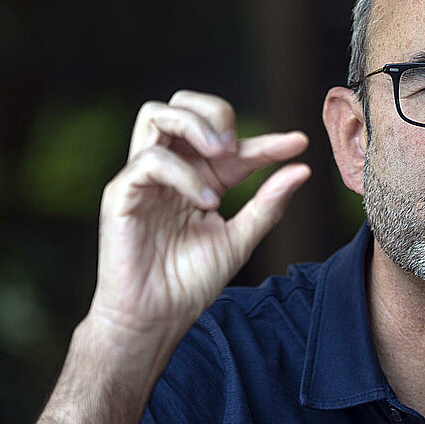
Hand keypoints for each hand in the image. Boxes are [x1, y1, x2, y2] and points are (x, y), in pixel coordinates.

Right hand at [87, 90, 310, 352]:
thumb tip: (303, 168)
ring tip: (224, 155)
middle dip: (216, 113)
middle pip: (182, 104)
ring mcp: (144, 178)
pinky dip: (183, 172)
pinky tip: (206, 200)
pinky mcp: (121, 192)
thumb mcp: (240, 239)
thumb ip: (268, 204)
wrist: (157, 319)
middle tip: (239, 148)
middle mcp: (172, 170)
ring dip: (195, 125)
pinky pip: (149, 159)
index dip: (267, 141)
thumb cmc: (191, 283)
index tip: (299, 143)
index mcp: (200, 178)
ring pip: (156, 114)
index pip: (233, 144)